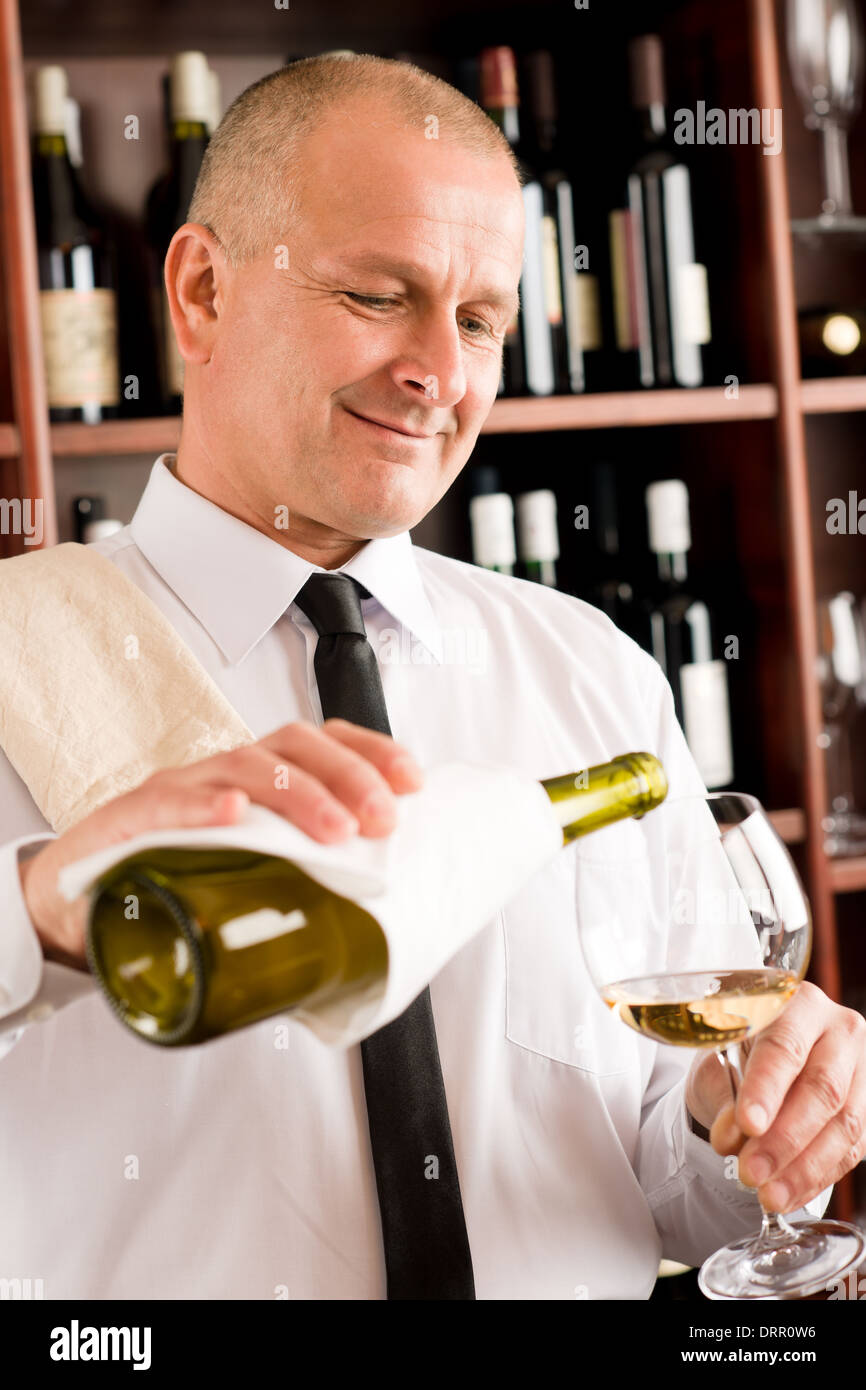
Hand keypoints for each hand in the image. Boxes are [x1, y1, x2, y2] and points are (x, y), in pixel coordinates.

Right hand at [18, 718, 422, 971]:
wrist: (75, 898)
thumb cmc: (171, 881)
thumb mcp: (244, 879)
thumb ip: (296, 895)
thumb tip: (370, 951)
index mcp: (258, 781)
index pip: (323, 743)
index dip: (371, 752)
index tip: (413, 779)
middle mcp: (223, 772)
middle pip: (294, 746)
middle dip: (348, 775)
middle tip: (381, 819)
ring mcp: (180, 789)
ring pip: (244, 765)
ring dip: (298, 792)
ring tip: (334, 830)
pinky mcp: (132, 819)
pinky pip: (169, 802)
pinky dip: (203, 803)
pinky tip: (233, 812)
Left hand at [685, 981, 865, 1211]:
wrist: (762, 1062)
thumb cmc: (738, 1053)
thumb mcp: (719, 1064)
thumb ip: (725, 1097)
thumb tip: (731, 1138)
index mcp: (798, 1003)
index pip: (785, 1046)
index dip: (767, 1088)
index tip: (747, 1124)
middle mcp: (839, 1031)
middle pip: (823, 1089)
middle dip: (785, 1138)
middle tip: (751, 1171)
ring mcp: (862, 1069)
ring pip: (844, 1124)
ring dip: (803, 1167)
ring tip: (768, 1194)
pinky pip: (852, 1149)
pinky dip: (817, 1177)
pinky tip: (789, 1194)